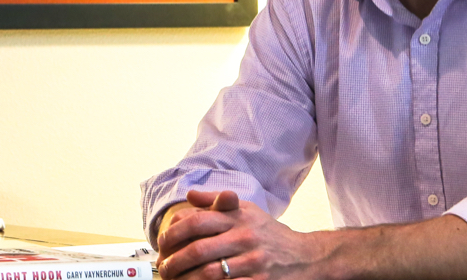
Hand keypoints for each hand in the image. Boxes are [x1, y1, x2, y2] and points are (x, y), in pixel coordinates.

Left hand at [157, 190, 326, 279]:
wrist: (305, 256)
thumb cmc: (269, 233)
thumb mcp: (247, 211)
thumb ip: (216, 202)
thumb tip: (190, 195)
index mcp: (237, 217)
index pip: (196, 222)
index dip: (172, 234)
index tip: (161, 244)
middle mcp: (244, 237)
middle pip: (198, 250)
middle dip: (175, 262)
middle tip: (164, 268)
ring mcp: (253, 261)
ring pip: (210, 273)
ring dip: (187, 279)